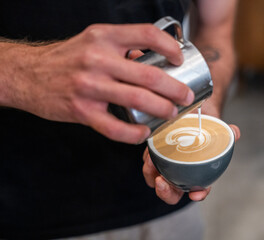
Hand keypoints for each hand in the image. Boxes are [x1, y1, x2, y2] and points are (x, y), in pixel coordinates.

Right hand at [2, 23, 193, 143]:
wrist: (28, 74)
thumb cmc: (66, 59)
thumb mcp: (92, 41)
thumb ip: (121, 47)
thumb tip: (152, 60)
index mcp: (104, 37)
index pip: (147, 35)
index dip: (170, 47)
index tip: (179, 59)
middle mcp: (97, 59)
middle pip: (149, 74)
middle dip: (175, 88)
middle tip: (186, 96)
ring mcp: (89, 86)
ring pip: (137, 100)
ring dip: (162, 109)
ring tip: (171, 113)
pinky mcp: (81, 110)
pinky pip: (115, 127)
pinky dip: (134, 133)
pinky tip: (144, 132)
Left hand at [142, 124, 239, 204]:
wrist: (193, 116)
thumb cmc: (205, 127)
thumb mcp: (217, 129)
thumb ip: (227, 133)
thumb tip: (235, 132)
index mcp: (198, 173)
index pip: (200, 189)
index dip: (199, 193)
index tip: (196, 194)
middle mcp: (182, 173)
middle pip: (173, 192)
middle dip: (166, 192)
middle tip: (162, 182)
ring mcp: (167, 166)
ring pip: (156, 179)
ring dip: (151, 175)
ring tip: (151, 163)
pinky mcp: (155, 155)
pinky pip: (149, 163)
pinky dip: (147, 160)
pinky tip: (149, 152)